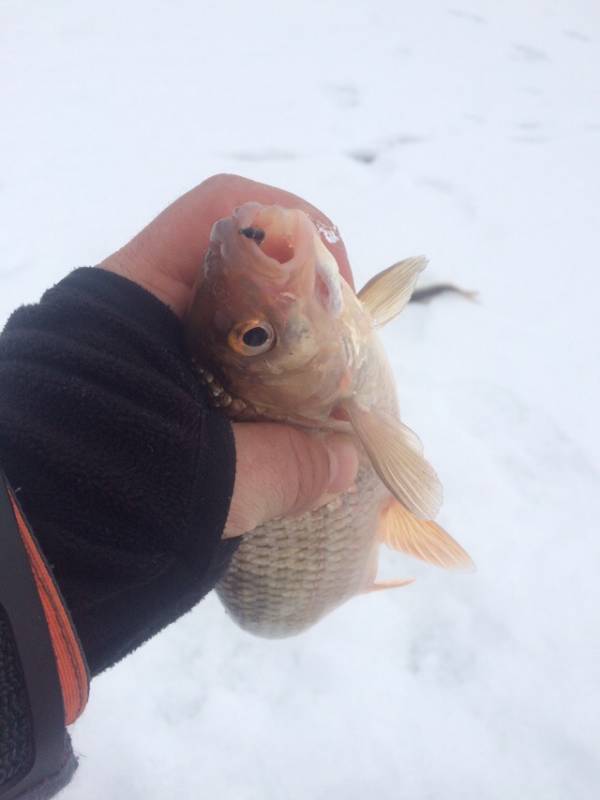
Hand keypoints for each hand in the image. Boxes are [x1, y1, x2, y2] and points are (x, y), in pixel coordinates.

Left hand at [101, 174, 358, 536]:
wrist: (29, 549)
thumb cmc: (101, 491)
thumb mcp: (204, 477)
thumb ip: (283, 467)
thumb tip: (345, 464)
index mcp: (138, 294)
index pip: (219, 212)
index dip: (290, 228)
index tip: (334, 293)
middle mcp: (141, 308)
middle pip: (235, 270)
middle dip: (298, 305)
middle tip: (339, 355)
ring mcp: (145, 349)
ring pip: (229, 324)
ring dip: (282, 355)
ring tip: (323, 398)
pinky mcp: (152, 390)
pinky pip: (217, 370)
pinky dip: (257, 392)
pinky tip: (286, 426)